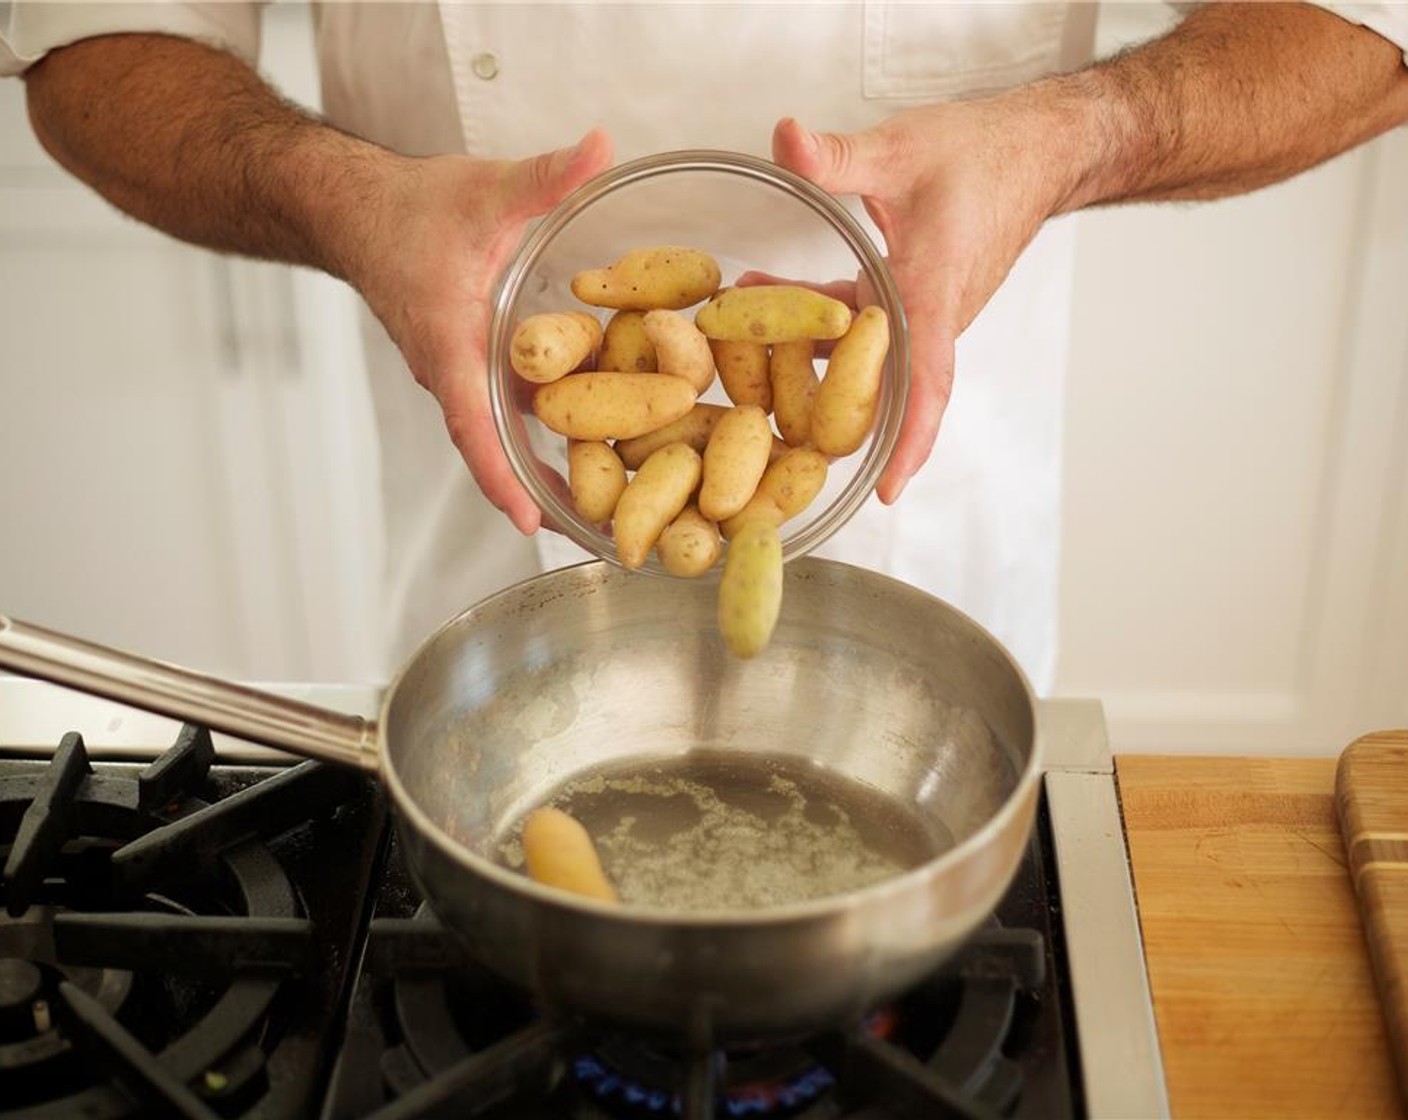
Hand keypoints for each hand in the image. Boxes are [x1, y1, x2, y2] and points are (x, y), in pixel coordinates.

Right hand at [347, 130, 613, 533]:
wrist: (353, 210)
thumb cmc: (407, 207)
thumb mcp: (485, 189)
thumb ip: (546, 175)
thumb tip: (603, 147)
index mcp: (447, 340)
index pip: (471, 422)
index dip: (500, 474)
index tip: (529, 521)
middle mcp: (450, 371)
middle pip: (493, 448)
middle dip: (540, 491)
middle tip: (596, 530)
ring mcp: (458, 374)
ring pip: (502, 434)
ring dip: (544, 468)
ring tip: (604, 506)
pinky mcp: (469, 367)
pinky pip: (506, 411)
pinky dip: (543, 431)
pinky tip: (593, 441)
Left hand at [772, 105, 1068, 501]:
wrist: (1034, 152)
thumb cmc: (984, 154)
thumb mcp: (902, 148)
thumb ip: (838, 154)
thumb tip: (785, 137)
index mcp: (934, 295)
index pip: (927, 383)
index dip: (910, 440)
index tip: (888, 491)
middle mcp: (929, 319)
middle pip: (878, 387)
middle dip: (820, 412)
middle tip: (759, 432)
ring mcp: (918, 316)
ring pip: (858, 359)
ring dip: (802, 359)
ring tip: (736, 341)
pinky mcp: (906, 304)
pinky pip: (856, 332)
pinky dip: (812, 328)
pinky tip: (764, 298)